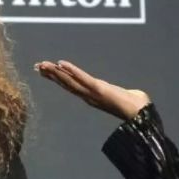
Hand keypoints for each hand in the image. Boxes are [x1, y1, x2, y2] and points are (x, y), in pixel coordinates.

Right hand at [34, 59, 150, 120]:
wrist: (141, 115)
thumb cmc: (136, 106)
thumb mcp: (123, 95)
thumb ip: (121, 93)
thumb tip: (130, 92)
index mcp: (92, 96)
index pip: (71, 85)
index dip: (57, 78)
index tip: (45, 71)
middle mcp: (88, 96)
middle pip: (66, 83)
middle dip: (51, 75)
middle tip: (37, 66)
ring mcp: (92, 93)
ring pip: (70, 81)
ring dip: (55, 72)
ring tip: (42, 65)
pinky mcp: (98, 88)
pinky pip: (82, 78)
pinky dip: (71, 71)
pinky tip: (61, 64)